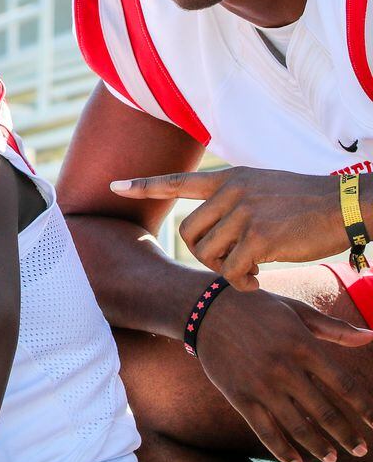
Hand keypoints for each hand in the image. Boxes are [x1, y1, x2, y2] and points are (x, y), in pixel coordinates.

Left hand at [111, 167, 348, 288]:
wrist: (347, 205)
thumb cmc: (308, 203)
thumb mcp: (264, 188)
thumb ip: (234, 201)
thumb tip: (211, 229)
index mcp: (230, 178)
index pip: (178, 181)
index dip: (144, 185)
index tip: (114, 186)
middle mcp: (231, 191)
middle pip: (188, 233)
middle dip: (203, 256)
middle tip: (229, 265)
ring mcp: (244, 212)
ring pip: (209, 254)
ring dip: (226, 271)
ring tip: (249, 271)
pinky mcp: (259, 236)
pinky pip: (233, 270)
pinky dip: (242, 283)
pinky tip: (257, 281)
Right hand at [197, 285, 372, 461]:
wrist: (204, 307)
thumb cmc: (255, 307)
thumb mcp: (294, 310)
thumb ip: (332, 328)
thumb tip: (371, 336)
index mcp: (302, 345)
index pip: (343, 385)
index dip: (363, 407)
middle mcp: (285, 368)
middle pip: (325, 412)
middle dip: (346, 434)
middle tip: (360, 448)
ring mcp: (261, 385)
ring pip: (298, 427)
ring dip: (319, 446)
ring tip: (332, 457)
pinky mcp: (239, 396)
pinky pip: (265, 430)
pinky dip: (283, 450)